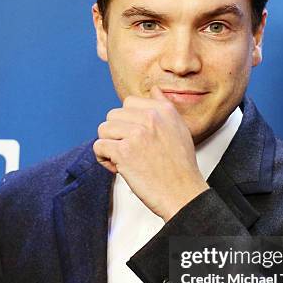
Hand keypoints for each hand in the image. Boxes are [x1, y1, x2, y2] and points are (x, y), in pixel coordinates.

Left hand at [93, 86, 209, 220]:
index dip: (127, 121)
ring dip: (109, 146)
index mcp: (164, 110)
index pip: (129, 102)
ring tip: (123, 160)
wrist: (183, 193)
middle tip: (129, 152)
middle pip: (113, 115)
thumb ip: (164, 107)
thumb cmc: (181, 167)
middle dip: (116, 134)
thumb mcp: (180, 129)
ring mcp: (137, 133)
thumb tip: (154, 89)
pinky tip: (118, 168)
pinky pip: (99, 146)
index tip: (136, 137)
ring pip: (103, 130)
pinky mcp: (124, 151)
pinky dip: (104, 159)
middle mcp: (151, 118)